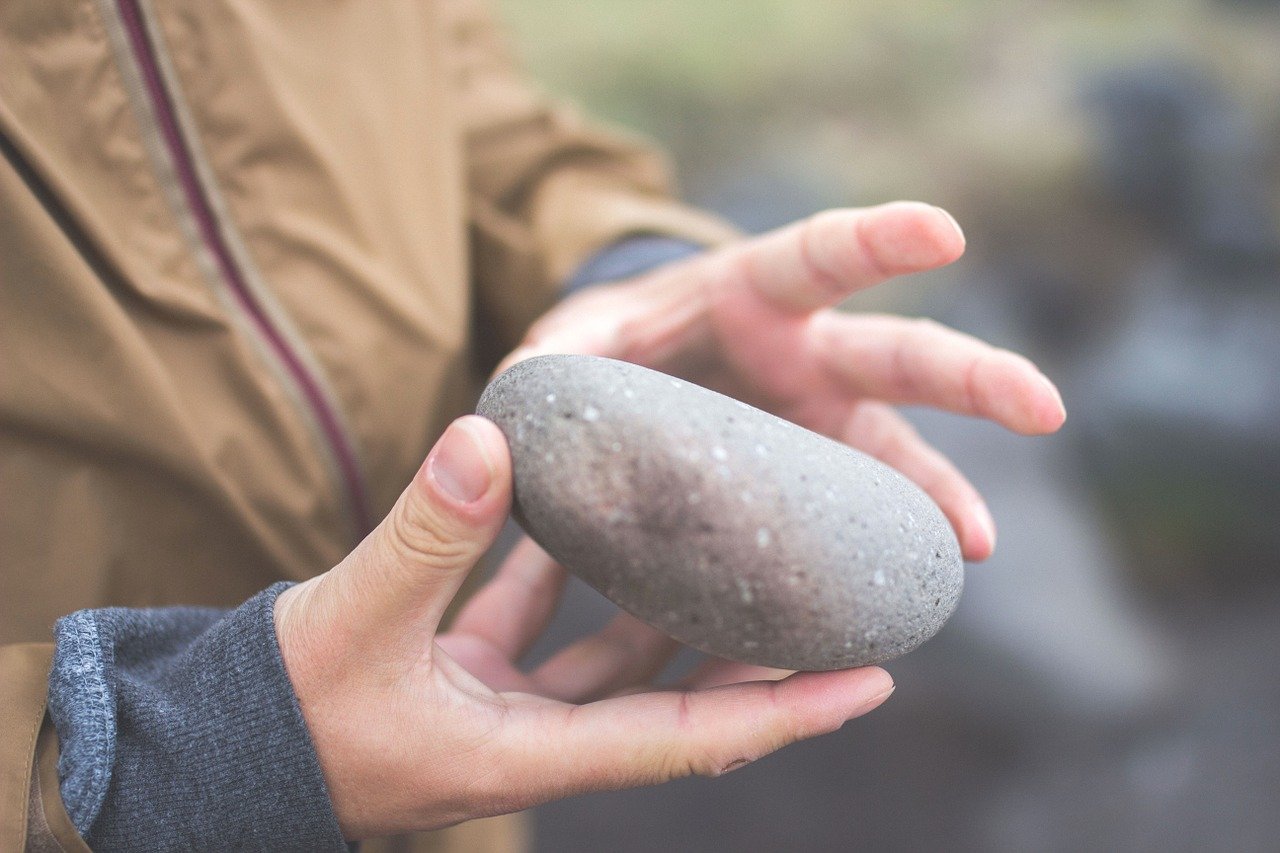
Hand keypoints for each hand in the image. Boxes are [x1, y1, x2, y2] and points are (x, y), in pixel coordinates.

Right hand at [274, 417, 893, 838]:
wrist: (211, 751)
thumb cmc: (284, 714)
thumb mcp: (354, 621)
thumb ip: (425, 533)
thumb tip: (488, 438)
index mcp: (532, 752)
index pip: (689, 737)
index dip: (786, 712)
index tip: (872, 678)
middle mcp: (537, 738)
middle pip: (674, 695)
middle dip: (749, 651)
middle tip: (822, 591)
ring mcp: (506, 709)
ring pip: (613, 655)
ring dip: (667, 602)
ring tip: (724, 536)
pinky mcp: (468, 676)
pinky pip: (541, 622)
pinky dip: (568, 574)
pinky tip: (584, 511)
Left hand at [504, 202, 1066, 559]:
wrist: (630, 382)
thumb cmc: (608, 346)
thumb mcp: (571, 344)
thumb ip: (549, 363)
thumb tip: (508, 407)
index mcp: (749, 293)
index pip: (820, 254)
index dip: (879, 242)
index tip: (945, 231)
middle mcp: (804, 355)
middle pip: (897, 357)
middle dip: (970, 375)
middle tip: (1043, 407)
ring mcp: (818, 423)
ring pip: (897, 452)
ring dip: (941, 493)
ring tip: (974, 546)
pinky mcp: (812, 482)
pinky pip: (857, 520)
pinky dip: (879, 553)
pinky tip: (902, 596)